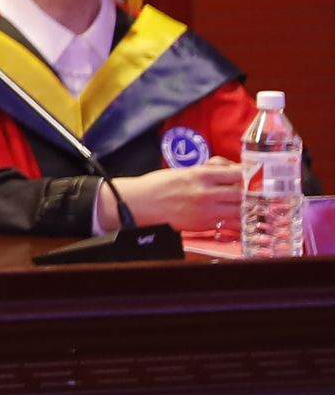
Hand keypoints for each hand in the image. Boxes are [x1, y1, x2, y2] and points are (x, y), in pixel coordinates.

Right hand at [122, 164, 246, 234]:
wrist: (139, 203)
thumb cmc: (159, 185)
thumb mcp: (185, 170)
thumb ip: (208, 170)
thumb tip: (228, 169)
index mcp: (201, 175)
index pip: (237, 173)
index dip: (249, 175)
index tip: (254, 176)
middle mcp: (206, 192)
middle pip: (242, 193)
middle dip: (251, 193)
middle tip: (255, 193)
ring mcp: (206, 210)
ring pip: (240, 210)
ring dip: (247, 208)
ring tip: (250, 206)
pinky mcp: (203, 224)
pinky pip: (229, 224)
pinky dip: (237, 222)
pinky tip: (240, 220)